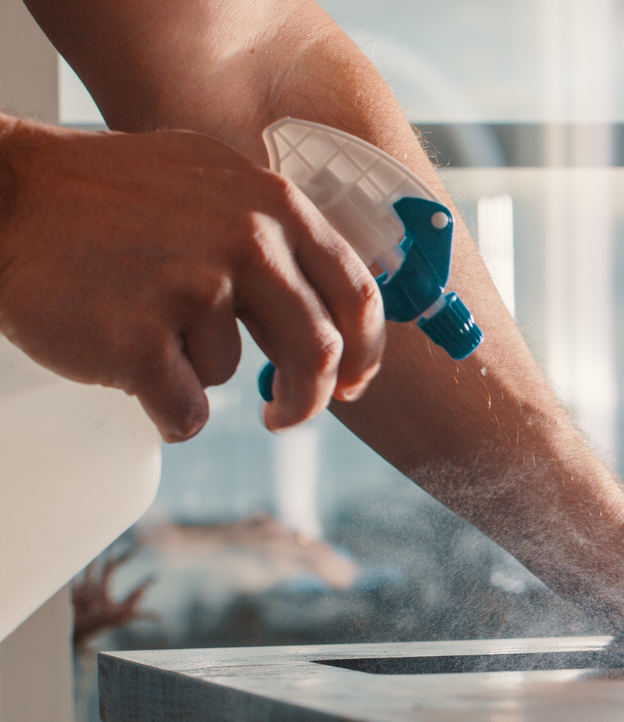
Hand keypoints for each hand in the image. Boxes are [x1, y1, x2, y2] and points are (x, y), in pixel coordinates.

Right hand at [0, 117, 384, 440]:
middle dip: (309, 397)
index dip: (366, 352)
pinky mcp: (142, 342)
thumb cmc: (105, 195)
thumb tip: (336, 301)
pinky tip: (126, 365)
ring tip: (142, 321)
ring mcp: (194, 290)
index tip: (354, 382)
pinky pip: (185, 410)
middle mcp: (247, 242)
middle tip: (287, 415)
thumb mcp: (211, 180)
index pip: (357, 294)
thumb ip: (275, 231)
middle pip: (320, 352)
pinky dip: (161, 407)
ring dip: (193, 368)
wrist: (4, 199)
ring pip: (231, 373)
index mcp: (274, 205)